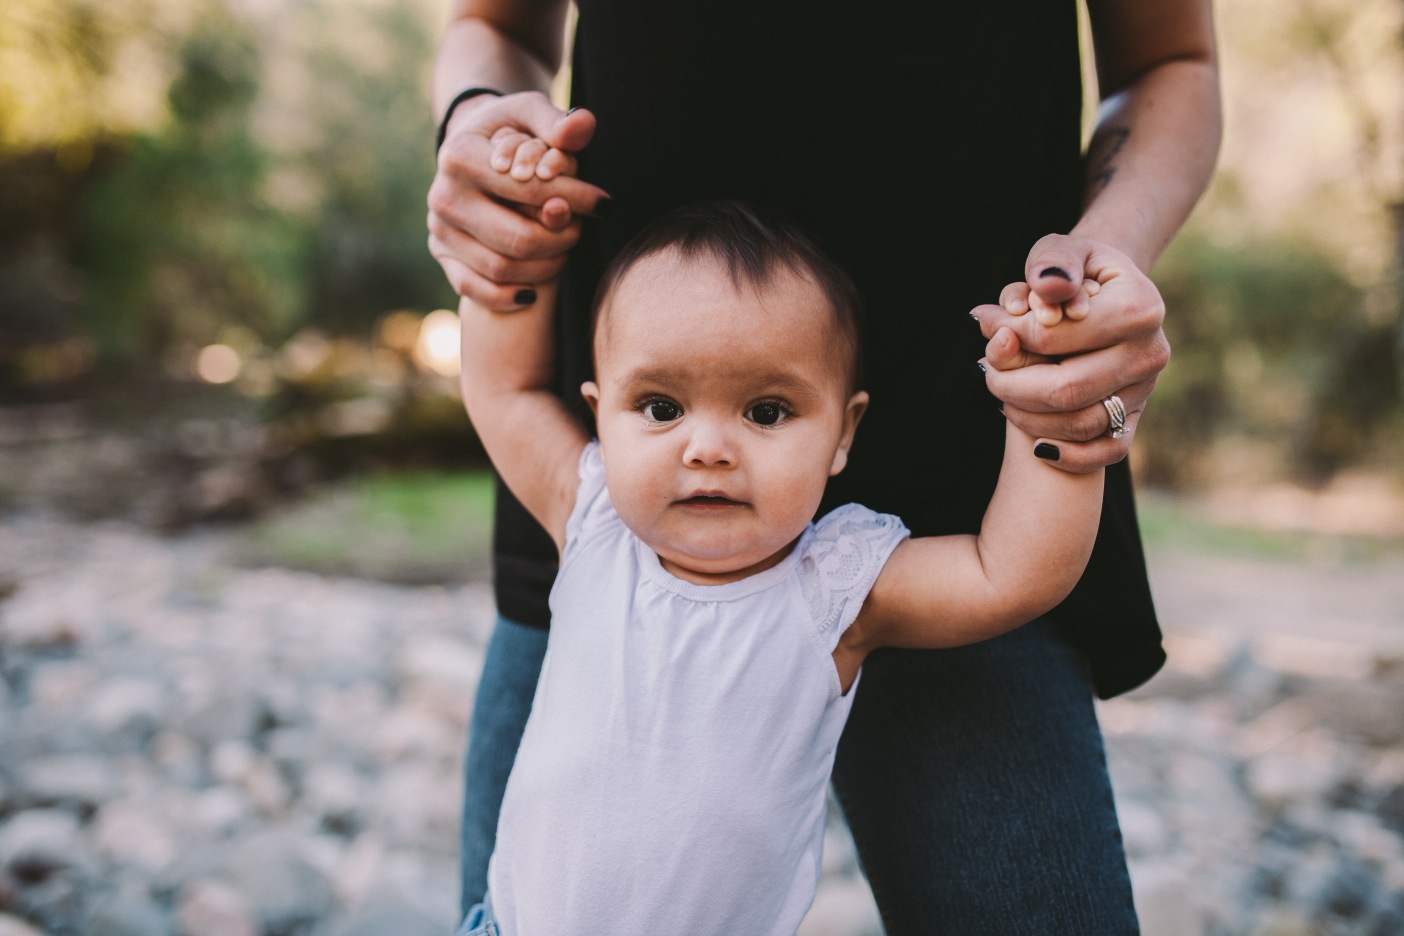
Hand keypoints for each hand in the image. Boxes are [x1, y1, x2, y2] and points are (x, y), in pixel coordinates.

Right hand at [427, 91, 609, 309]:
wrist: (470, 146)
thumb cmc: (509, 128)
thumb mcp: (529, 112)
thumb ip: (557, 121)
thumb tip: (583, 125)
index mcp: (459, 156)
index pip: (530, 190)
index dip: (575, 199)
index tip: (603, 203)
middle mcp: (443, 197)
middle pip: (518, 239)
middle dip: (562, 239)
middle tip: (582, 228)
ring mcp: (439, 230)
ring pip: (502, 269)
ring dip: (546, 266)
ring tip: (566, 247)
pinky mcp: (442, 255)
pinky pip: (474, 289)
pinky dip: (508, 296)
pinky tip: (535, 291)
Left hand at [971, 234, 1170, 472]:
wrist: (1104, 293)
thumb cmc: (1073, 272)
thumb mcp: (1058, 251)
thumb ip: (1048, 265)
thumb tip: (1041, 291)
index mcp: (1139, 307)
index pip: (1054, 337)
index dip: (1010, 336)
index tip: (990, 326)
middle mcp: (1151, 352)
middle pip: (1066, 389)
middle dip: (1011, 384)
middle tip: (986, 368)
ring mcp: (1145, 389)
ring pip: (1078, 425)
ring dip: (1027, 416)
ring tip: (1003, 391)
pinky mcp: (1136, 417)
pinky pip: (1105, 451)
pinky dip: (1066, 455)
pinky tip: (1035, 443)